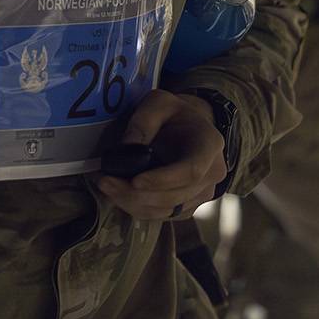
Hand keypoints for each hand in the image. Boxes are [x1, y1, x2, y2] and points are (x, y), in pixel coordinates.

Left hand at [95, 90, 226, 220]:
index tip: (135, 180)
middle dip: (137, 193)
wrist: (189, 127)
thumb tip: (126, 149)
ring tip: (106, 186)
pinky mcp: (188, 206)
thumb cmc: (174, 113)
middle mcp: (211, 174)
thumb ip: (142, 122)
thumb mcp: (158, 102)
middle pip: (176, 196)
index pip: (191, 171)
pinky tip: (117, 193)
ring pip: (166, 210)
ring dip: (132, 203)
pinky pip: (161, 215)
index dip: (162, 180)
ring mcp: (201, 193)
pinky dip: (137, 207)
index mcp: (209, 145)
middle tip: (106, 182)